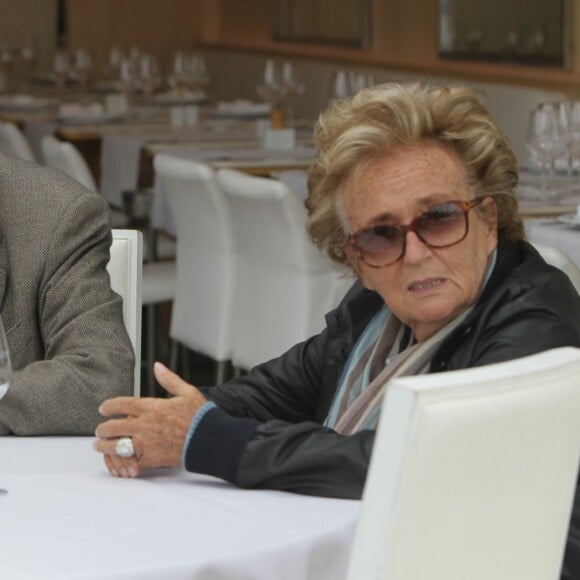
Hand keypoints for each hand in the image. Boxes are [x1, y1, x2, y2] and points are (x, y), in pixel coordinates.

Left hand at [93, 362, 206, 476]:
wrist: (209, 439)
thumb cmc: (201, 417)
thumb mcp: (187, 392)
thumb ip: (169, 380)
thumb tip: (158, 366)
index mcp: (152, 407)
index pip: (122, 404)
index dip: (109, 406)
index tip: (103, 408)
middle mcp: (145, 424)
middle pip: (113, 426)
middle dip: (103, 428)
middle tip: (100, 430)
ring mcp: (146, 443)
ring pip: (115, 445)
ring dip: (104, 446)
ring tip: (100, 446)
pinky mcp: (150, 459)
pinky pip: (129, 461)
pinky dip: (121, 462)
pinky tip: (117, 460)